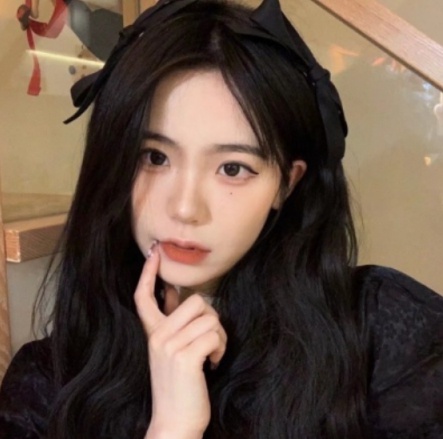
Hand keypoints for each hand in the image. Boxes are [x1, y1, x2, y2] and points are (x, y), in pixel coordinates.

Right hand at [135, 243, 226, 437]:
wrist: (173, 423)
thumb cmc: (178, 386)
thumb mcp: (169, 351)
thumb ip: (173, 324)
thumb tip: (177, 295)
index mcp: (153, 333)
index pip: (143, 297)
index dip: (148, 274)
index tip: (154, 254)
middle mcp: (158, 336)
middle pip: (196, 301)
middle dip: (212, 316)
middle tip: (210, 338)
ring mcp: (170, 346)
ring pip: (210, 318)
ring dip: (219, 335)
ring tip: (212, 354)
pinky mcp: (186, 357)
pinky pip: (214, 335)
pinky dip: (221, 348)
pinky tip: (213, 364)